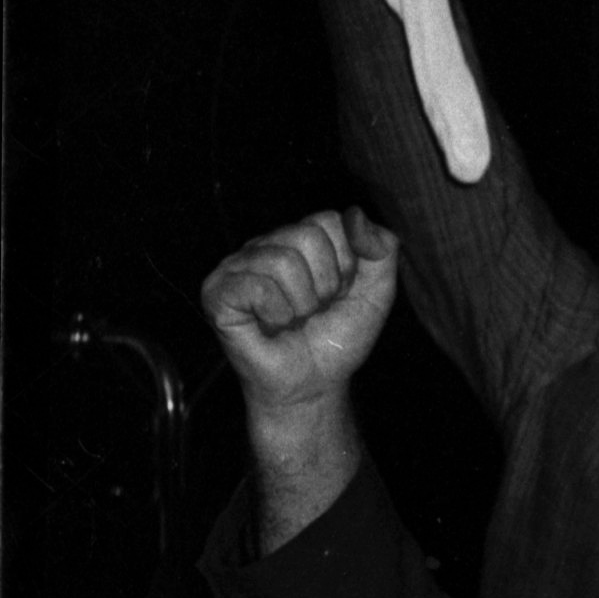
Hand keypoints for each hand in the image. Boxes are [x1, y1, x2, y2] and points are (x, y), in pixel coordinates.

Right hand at [204, 210, 401, 405]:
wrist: (314, 383)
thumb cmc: (336, 337)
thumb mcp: (376, 293)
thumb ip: (381, 251)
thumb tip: (356, 214)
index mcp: (298, 240)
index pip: (329, 220)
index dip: (345, 263)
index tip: (339, 292)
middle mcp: (264, 246)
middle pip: (307, 235)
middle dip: (326, 283)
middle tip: (315, 309)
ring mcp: (237, 267)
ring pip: (283, 261)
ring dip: (302, 304)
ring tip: (294, 319)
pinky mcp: (217, 292)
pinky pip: (257, 286)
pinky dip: (277, 314)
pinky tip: (273, 325)